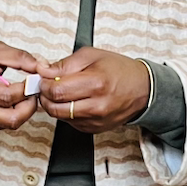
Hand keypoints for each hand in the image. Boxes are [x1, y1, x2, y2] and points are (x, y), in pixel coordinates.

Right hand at [0, 42, 41, 131]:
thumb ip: (19, 57)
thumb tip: (42, 67)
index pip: (6, 96)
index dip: (26, 90)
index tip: (34, 80)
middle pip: (10, 118)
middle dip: (29, 106)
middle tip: (33, 92)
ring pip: (10, 124)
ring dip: (24, 111)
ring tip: (26, 95)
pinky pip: (5, 125)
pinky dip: (16, 114)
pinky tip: (15, 101)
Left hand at [37, 49, 151, 134]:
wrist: (142, 89)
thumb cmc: (120, 71)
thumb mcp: (92, 56)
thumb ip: (65, 64)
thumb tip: (44, 70)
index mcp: (96, 84)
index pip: (56, 90)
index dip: (44, 84)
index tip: (44, 78)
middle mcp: (96, 106)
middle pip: (55, 107)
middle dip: (46, 96)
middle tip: (48, 86)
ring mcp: (95, 120)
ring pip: (60, 117)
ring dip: (55, 105)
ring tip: (62, 92)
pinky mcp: (94, 129)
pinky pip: (70, 123)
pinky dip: (66, 112)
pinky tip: (74, 101)